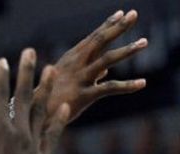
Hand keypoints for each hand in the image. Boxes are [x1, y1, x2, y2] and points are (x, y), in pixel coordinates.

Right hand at [0, 49, 68, 153]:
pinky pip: (52, 134)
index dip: (0, 77)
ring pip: (42, 111)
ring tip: (51, 70)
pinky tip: (64, 107)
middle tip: (30, 52)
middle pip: (23, 96)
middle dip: (26, 72)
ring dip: (46, 89)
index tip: (2, 61)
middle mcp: (18, 132)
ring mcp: (33, 144)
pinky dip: (58, 120)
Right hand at [47, 9, 147, 123]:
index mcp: (72, 59)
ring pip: (106, 59)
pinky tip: (142, 83)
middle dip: (117, 27)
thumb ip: (89, 72)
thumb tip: (106, 70)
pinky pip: (109, 88)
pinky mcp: (84, 95)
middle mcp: (76, 64)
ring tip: (144, 42)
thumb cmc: (51, 97)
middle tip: (134, 14)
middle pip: (99, 41)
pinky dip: (127, 86)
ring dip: (126, 50)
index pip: (93, 37)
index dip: (108, 24)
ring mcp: (80, 78)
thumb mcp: (68, 80)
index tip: (122, 12)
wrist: (34, 114)